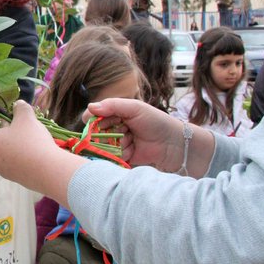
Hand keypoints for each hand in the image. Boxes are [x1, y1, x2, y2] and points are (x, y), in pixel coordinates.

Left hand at [0, 100, 82, 202]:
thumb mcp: (26, 118)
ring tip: (21, 137)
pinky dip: (16, 155)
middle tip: (1, 127)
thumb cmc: (31, 143)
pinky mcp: (15, 177)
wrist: (50, 172)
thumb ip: (20, 108)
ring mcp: (2, 170)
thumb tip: (18, 104)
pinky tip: (30, 150)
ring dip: (4, 146)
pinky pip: (10, 162)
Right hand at [86, 98, 214, 176]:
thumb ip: (112, 105)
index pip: (95, 116)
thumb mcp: (135, 108)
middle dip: (107, 132)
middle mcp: (115, 128)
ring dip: (117, 142)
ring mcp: (119, 143)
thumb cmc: (156, 121)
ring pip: (104, 145)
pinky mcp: (123, 157)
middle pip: (96, 132)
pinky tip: (133, 149)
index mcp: (117, 114)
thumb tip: (90, 107)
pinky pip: (112, 157)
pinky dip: (121, 153)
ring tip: (133, 139)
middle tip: (123, 130)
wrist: (174, 144)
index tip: (91, 122)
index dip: (92, 119)